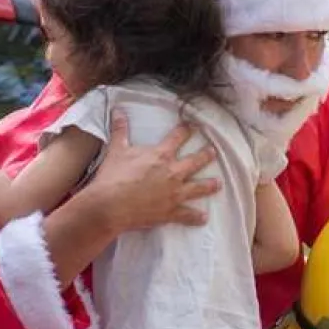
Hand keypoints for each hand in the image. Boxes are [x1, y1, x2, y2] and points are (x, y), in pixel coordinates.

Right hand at [86, 108, 220, 231]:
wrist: (110, 205)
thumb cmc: (113, 177)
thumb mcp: (116, 150)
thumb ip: (120, 130)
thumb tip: (117, 110)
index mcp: (161, 155)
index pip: (178, 137)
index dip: (186, 130)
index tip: (193, 127)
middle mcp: (173, 173)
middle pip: (195, 161)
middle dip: (205, 156)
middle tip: (213, 152)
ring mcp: (174, 193)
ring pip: (198, 188)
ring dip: (209, 185)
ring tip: (218, 183)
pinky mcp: (170, 212)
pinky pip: (187, 215)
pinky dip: (196, 217)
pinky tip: (203, 218)